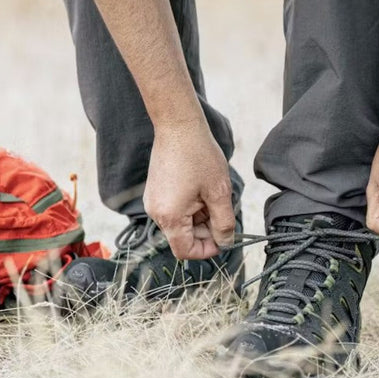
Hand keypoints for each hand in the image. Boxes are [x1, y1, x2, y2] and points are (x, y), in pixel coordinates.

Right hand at [143, 120, 235, 259]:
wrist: (178, 126)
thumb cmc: (198, 155)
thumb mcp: (219, 192)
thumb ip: (224, 223)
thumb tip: (225, 242)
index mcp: (170, 217)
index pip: (185, 251)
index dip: (206, 250)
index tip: (222, 239)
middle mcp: (156, 213)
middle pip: (183, 237)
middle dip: (205, 230)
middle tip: (221, 211)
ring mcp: (153, 202)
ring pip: (180, 223)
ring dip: (198, 217)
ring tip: (210, 194)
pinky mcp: (154, 192)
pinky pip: (173, 210)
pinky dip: (189, 207)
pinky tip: (199, 188)